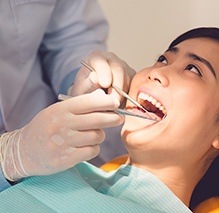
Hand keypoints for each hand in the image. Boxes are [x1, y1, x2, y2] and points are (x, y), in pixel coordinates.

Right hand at [0, 89, 122, 180]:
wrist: (24, 151)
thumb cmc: (46, 128)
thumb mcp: (58, 111)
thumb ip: (79, 104)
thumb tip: (103, 96)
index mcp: (59, 110)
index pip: (88, 102)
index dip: (106, 102)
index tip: (115, 103)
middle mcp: (60, 125)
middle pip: (97, 120)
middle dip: (112, 118)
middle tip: (118, 118)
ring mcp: (62, 143)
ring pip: (96, 136)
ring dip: (100, 135)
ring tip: (94, 135)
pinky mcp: (65, 159)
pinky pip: (91, 151)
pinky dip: (93, 148)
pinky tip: (87, 146)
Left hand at [70, 51, 135, 104]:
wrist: (93, 94)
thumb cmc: (85, 90)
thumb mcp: (81, 89)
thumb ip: (87, 84)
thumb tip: (95, 77)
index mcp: (96, 57)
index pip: (100, 61)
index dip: (104, 72)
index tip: (104, 84)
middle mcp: (112, 59)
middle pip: (118, 70)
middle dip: (117, 87)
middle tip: (113, 102)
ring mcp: (124, 67)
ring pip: (128, 79)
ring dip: (123, 94)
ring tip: (114, 105)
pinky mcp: (133, 77)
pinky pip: (135, 86)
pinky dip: (130, 96)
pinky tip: (121, 104)